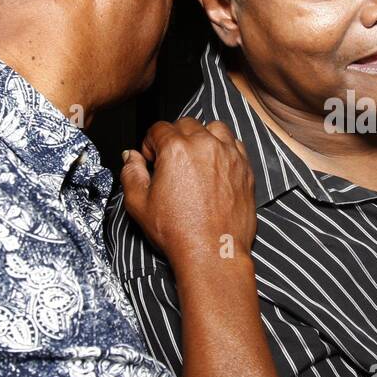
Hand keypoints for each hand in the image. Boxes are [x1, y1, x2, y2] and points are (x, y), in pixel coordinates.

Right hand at [120, 118, 256, 267]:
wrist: (212, 252)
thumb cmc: (179, 231)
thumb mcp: (139, 204)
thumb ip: (131, 173)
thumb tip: (131, 157)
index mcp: (177, 149)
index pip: (159, 128)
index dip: (151, 144)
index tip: (152, 160)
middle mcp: (205, 146)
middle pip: (187, 124)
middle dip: (175, 137)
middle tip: (172, 161)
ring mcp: (229, 155)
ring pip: (215, 128)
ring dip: (203, 136)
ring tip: (196, 158)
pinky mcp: (245, 168)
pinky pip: (235, 144)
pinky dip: (225, 148)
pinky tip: (216, 166)